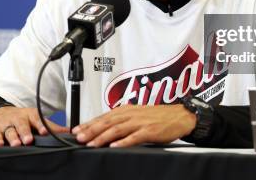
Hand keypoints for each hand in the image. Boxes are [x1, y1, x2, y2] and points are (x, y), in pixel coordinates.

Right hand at [0, 106, 68, 146]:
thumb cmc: (21, 118)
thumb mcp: (35, 119)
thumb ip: (51, 126)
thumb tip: (68, 131)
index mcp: (30, 115)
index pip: (36, 119)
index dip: (41, 125)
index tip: (45, 131)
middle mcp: (18, 119)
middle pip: (22, 125)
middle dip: (25, 132)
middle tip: (29, 139)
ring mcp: (6, 125)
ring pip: (10, 131)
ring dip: (13, 137)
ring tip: (16, 143)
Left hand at [72, 104, 195, 147]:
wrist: (179, 116)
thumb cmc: (158, 116)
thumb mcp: (136, 115)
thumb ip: (121, 121)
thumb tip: (103, 130)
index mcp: (126, 110)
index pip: (103, 117)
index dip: (89, 123)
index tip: (76, 130)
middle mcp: (131, 114)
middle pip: (107, 122)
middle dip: (91, 130)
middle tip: (79, 137)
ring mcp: (140, 122)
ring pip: (118, 129)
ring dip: (103, 137)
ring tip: (92, 144)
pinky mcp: (149, 130)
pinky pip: (134, 137)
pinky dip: (123, 142)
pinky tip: (115, 146)